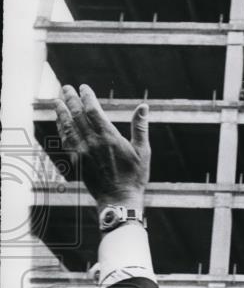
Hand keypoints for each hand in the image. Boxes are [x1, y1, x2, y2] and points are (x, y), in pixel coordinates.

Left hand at [54, 84, 149, 208]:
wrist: (119, 199)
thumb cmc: (134, 176)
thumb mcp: (143, 151)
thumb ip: (140, 127)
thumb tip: (144, 106)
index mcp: (109, 137)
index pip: (93, 110)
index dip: (87, 97)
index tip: (83, 87)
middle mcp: (92, 142)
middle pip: (77, 115)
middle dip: (71, 99)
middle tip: (66, 87)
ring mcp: (82, 152)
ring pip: (68, 127)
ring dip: (61, 112)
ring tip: (57, 100)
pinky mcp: (77, 162)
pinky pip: (66, 141)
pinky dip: (61, 129)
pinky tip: (60, 122)